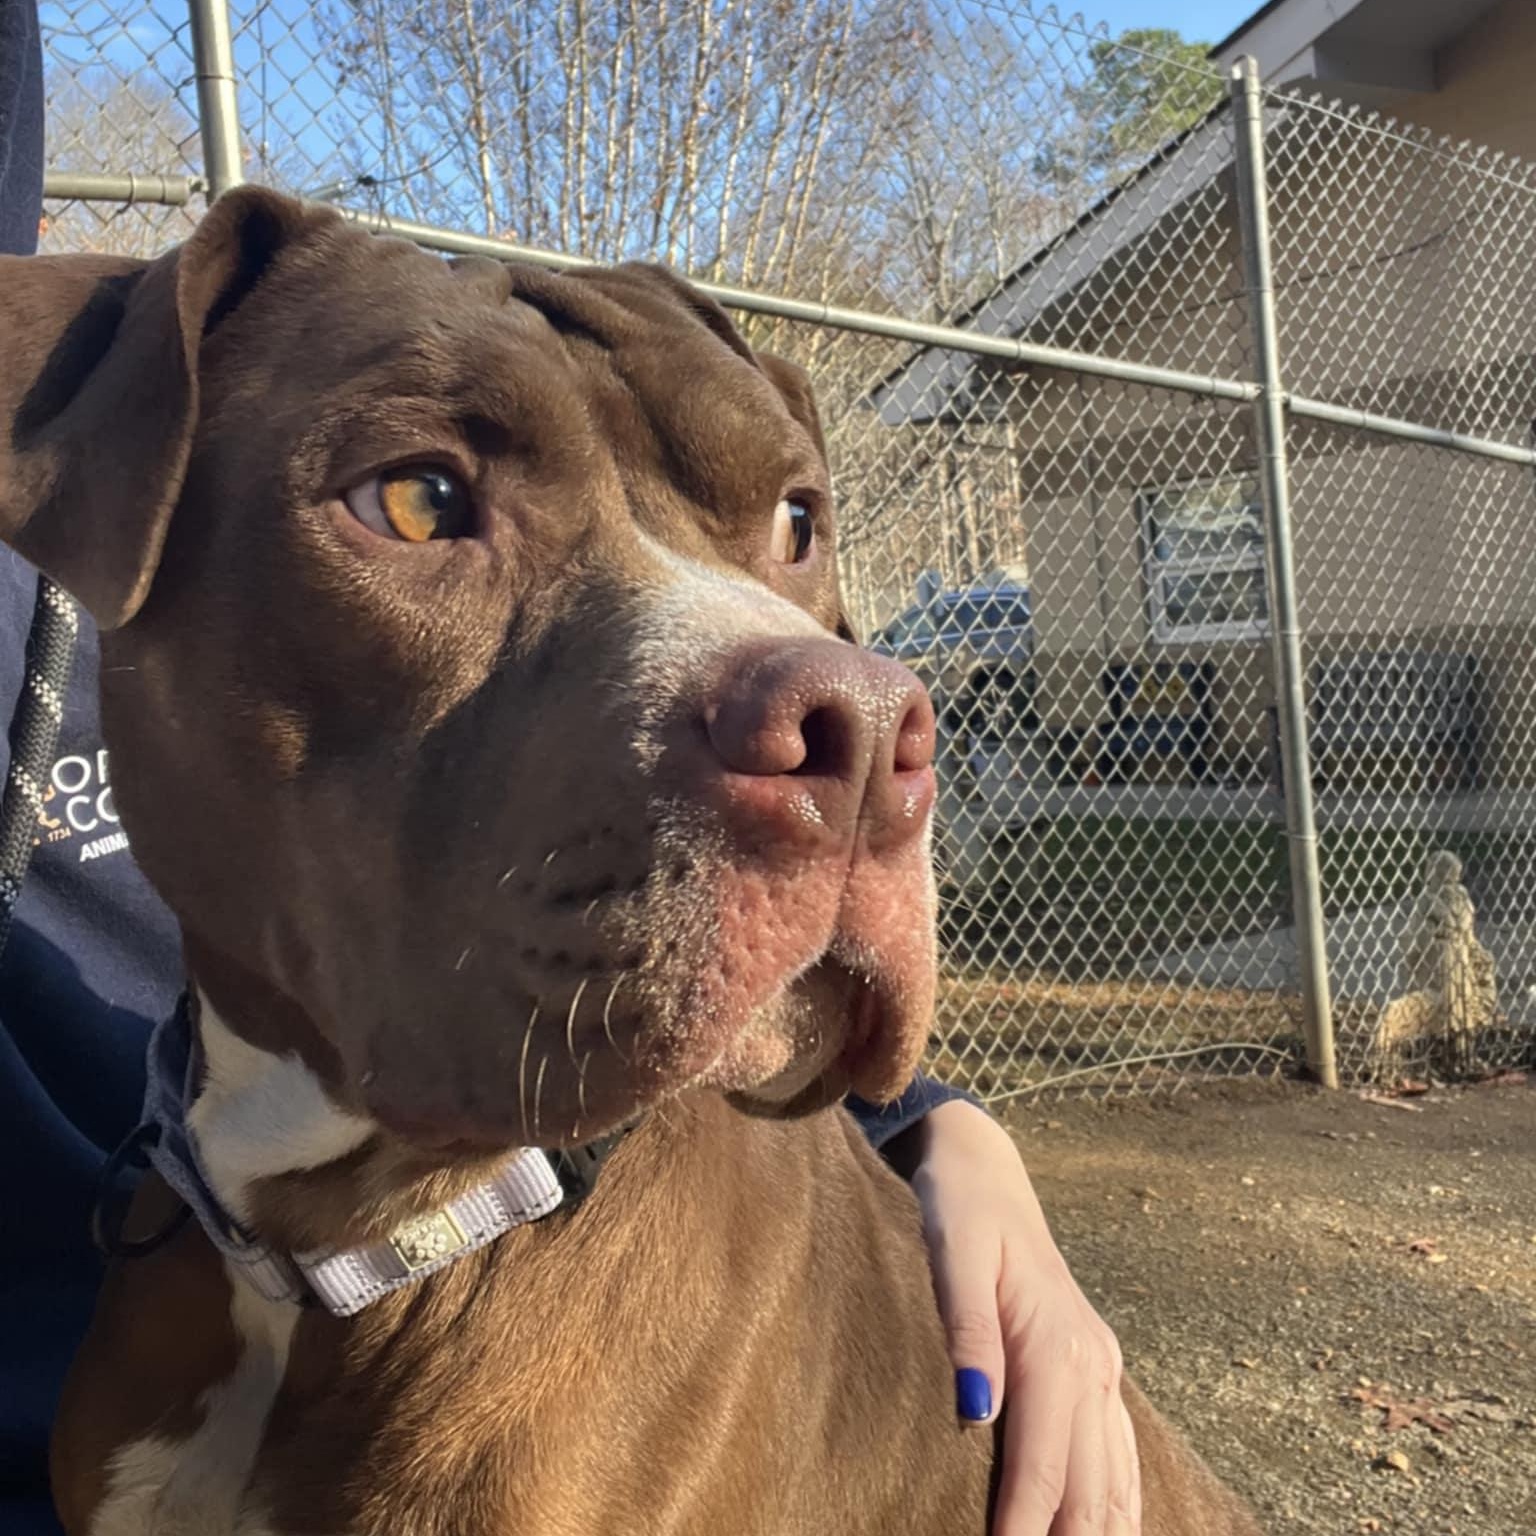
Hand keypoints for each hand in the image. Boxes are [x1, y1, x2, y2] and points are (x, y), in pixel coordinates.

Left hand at [908, 1099, 1140, 1535]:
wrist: (986, 1170)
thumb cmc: (960, 1211)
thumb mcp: (952, 1255)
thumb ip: (966, 1331)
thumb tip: (976, 1411)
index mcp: (1057, 1345)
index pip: (1043, 1465)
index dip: (1023, 1527)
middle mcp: (1093, 1364)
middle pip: (1091, 1488)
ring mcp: (1103, 1367)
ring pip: (1117, 1481)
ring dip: (1103, 1534)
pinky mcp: (1098, 1367)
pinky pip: (1121, 1455)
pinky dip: (1120, 1506)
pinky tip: (1112, 1532)